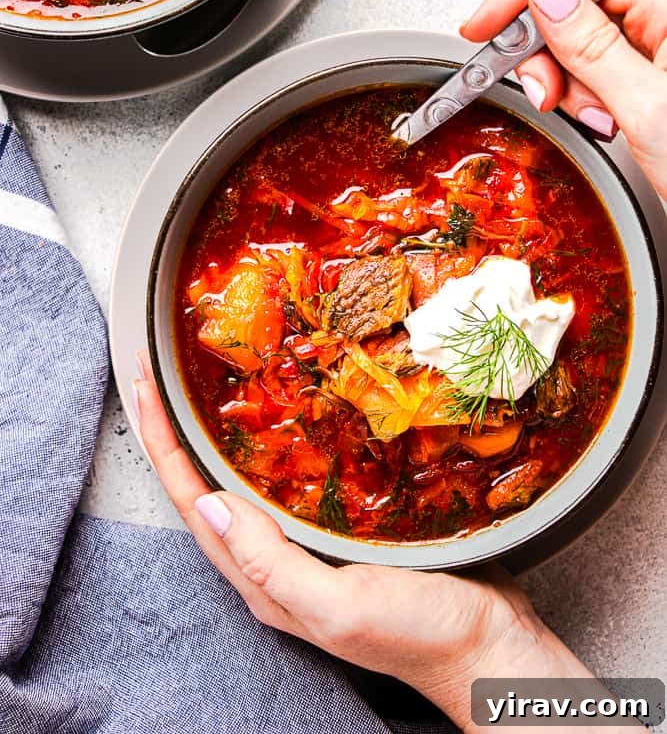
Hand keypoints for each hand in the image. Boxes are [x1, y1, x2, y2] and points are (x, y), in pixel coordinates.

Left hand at [133, 351, 591, 732]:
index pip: (195, 505)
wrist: (486, 646)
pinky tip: (283, 421)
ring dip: (215, 438)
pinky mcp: (344, 529)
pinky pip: (292, 480)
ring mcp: (309, 546)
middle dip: (176, 436)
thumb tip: (211, 508)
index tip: (144, 393)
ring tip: (199, 391)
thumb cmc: (418, 635)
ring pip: (246, 482)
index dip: (164, 449)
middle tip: (156, 378)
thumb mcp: (340, 608)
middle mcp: (276, 563)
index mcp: (264, 582)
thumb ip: (272, 566)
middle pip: (208, 490)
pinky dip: (272, 446)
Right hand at [461, 0, 666, 199]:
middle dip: (547, 50)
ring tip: (593, 118)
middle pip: (577, 6)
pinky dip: (586, 99)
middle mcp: (666, 22)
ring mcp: (658, 51)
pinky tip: (603, 122)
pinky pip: (598, 73)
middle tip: (542, 92)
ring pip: (581, 43)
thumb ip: (593, 48)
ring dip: (569, 83)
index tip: (485, 24)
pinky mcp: (649, 79)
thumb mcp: (647, 108)